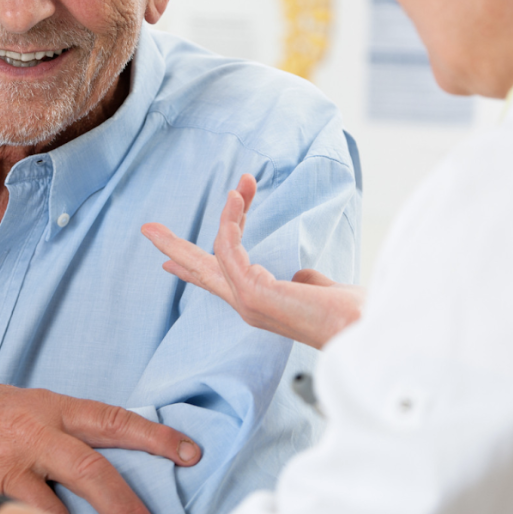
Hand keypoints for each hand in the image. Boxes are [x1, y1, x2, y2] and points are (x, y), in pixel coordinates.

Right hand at [0, 372, 200, 513]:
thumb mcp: (18, 405)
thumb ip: (56, 430)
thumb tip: (98, 457)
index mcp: (50, 407)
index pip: (113, 419)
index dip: (155, 435)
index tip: (189, 451)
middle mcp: (34, 434)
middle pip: (95, 472)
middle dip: (128, 507)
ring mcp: (6, 465)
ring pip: (57, 509)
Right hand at [142, 174, 364, 348]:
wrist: (364, 330)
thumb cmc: (353, 318)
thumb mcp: (324, 293)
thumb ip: (307, 282)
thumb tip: (301, 276)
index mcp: (261, 306)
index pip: (218, 283)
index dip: (192, 270)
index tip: (170, 265)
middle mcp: (248, 306)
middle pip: (201, 271)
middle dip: (174, 248)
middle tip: (148, 229)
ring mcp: (247, 301)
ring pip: (213, 254)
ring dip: (229, 211)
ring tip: (242, 183)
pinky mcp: (251, 292)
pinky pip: (228, 248)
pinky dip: (230, 219)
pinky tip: (237, 197)